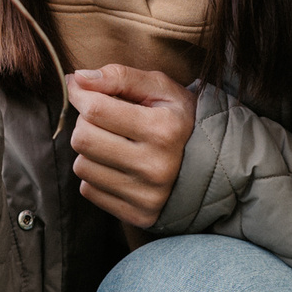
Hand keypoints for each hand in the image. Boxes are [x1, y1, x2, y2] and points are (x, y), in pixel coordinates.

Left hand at [65, 65, 196, 227]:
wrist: (212, 164)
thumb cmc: (179, 119)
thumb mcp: (160, 88)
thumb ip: (120, 77)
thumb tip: (78, 80)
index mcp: (163, 129)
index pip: (95, 109)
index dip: (80, 95)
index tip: (82, 90)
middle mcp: (155, 166)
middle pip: (83, 140)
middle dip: (85, 123)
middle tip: (102, 119)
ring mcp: (148, 195)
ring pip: (82, 167)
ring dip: (89, 151)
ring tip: (113, 143)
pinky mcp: (139, 215)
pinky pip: (89, 190)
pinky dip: (96, 175)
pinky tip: (117, 166)